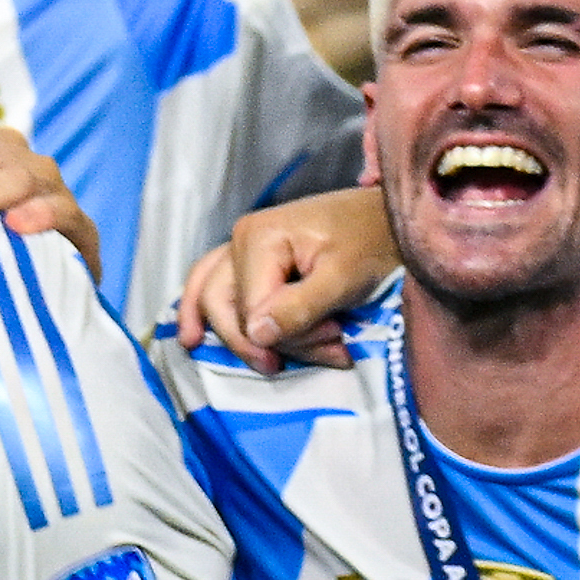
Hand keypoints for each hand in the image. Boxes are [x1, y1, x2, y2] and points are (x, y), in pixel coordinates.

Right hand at [174, 188, 387, 368]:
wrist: (388, 219)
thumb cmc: (371, 244)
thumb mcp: (344, 278)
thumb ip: (300, 307)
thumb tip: (256, 336)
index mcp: (257, 239)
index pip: (250, 308)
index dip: (290, 336)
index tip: (338, 343)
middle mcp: (238, 241)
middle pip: (224, 306)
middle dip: (270, 342)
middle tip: (323, 355)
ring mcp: (239, 249)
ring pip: (216, 302)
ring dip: (250, 338)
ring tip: (286, 360)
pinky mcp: (249, 259)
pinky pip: (215, 287)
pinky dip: (206, 313)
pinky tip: (190, 337)